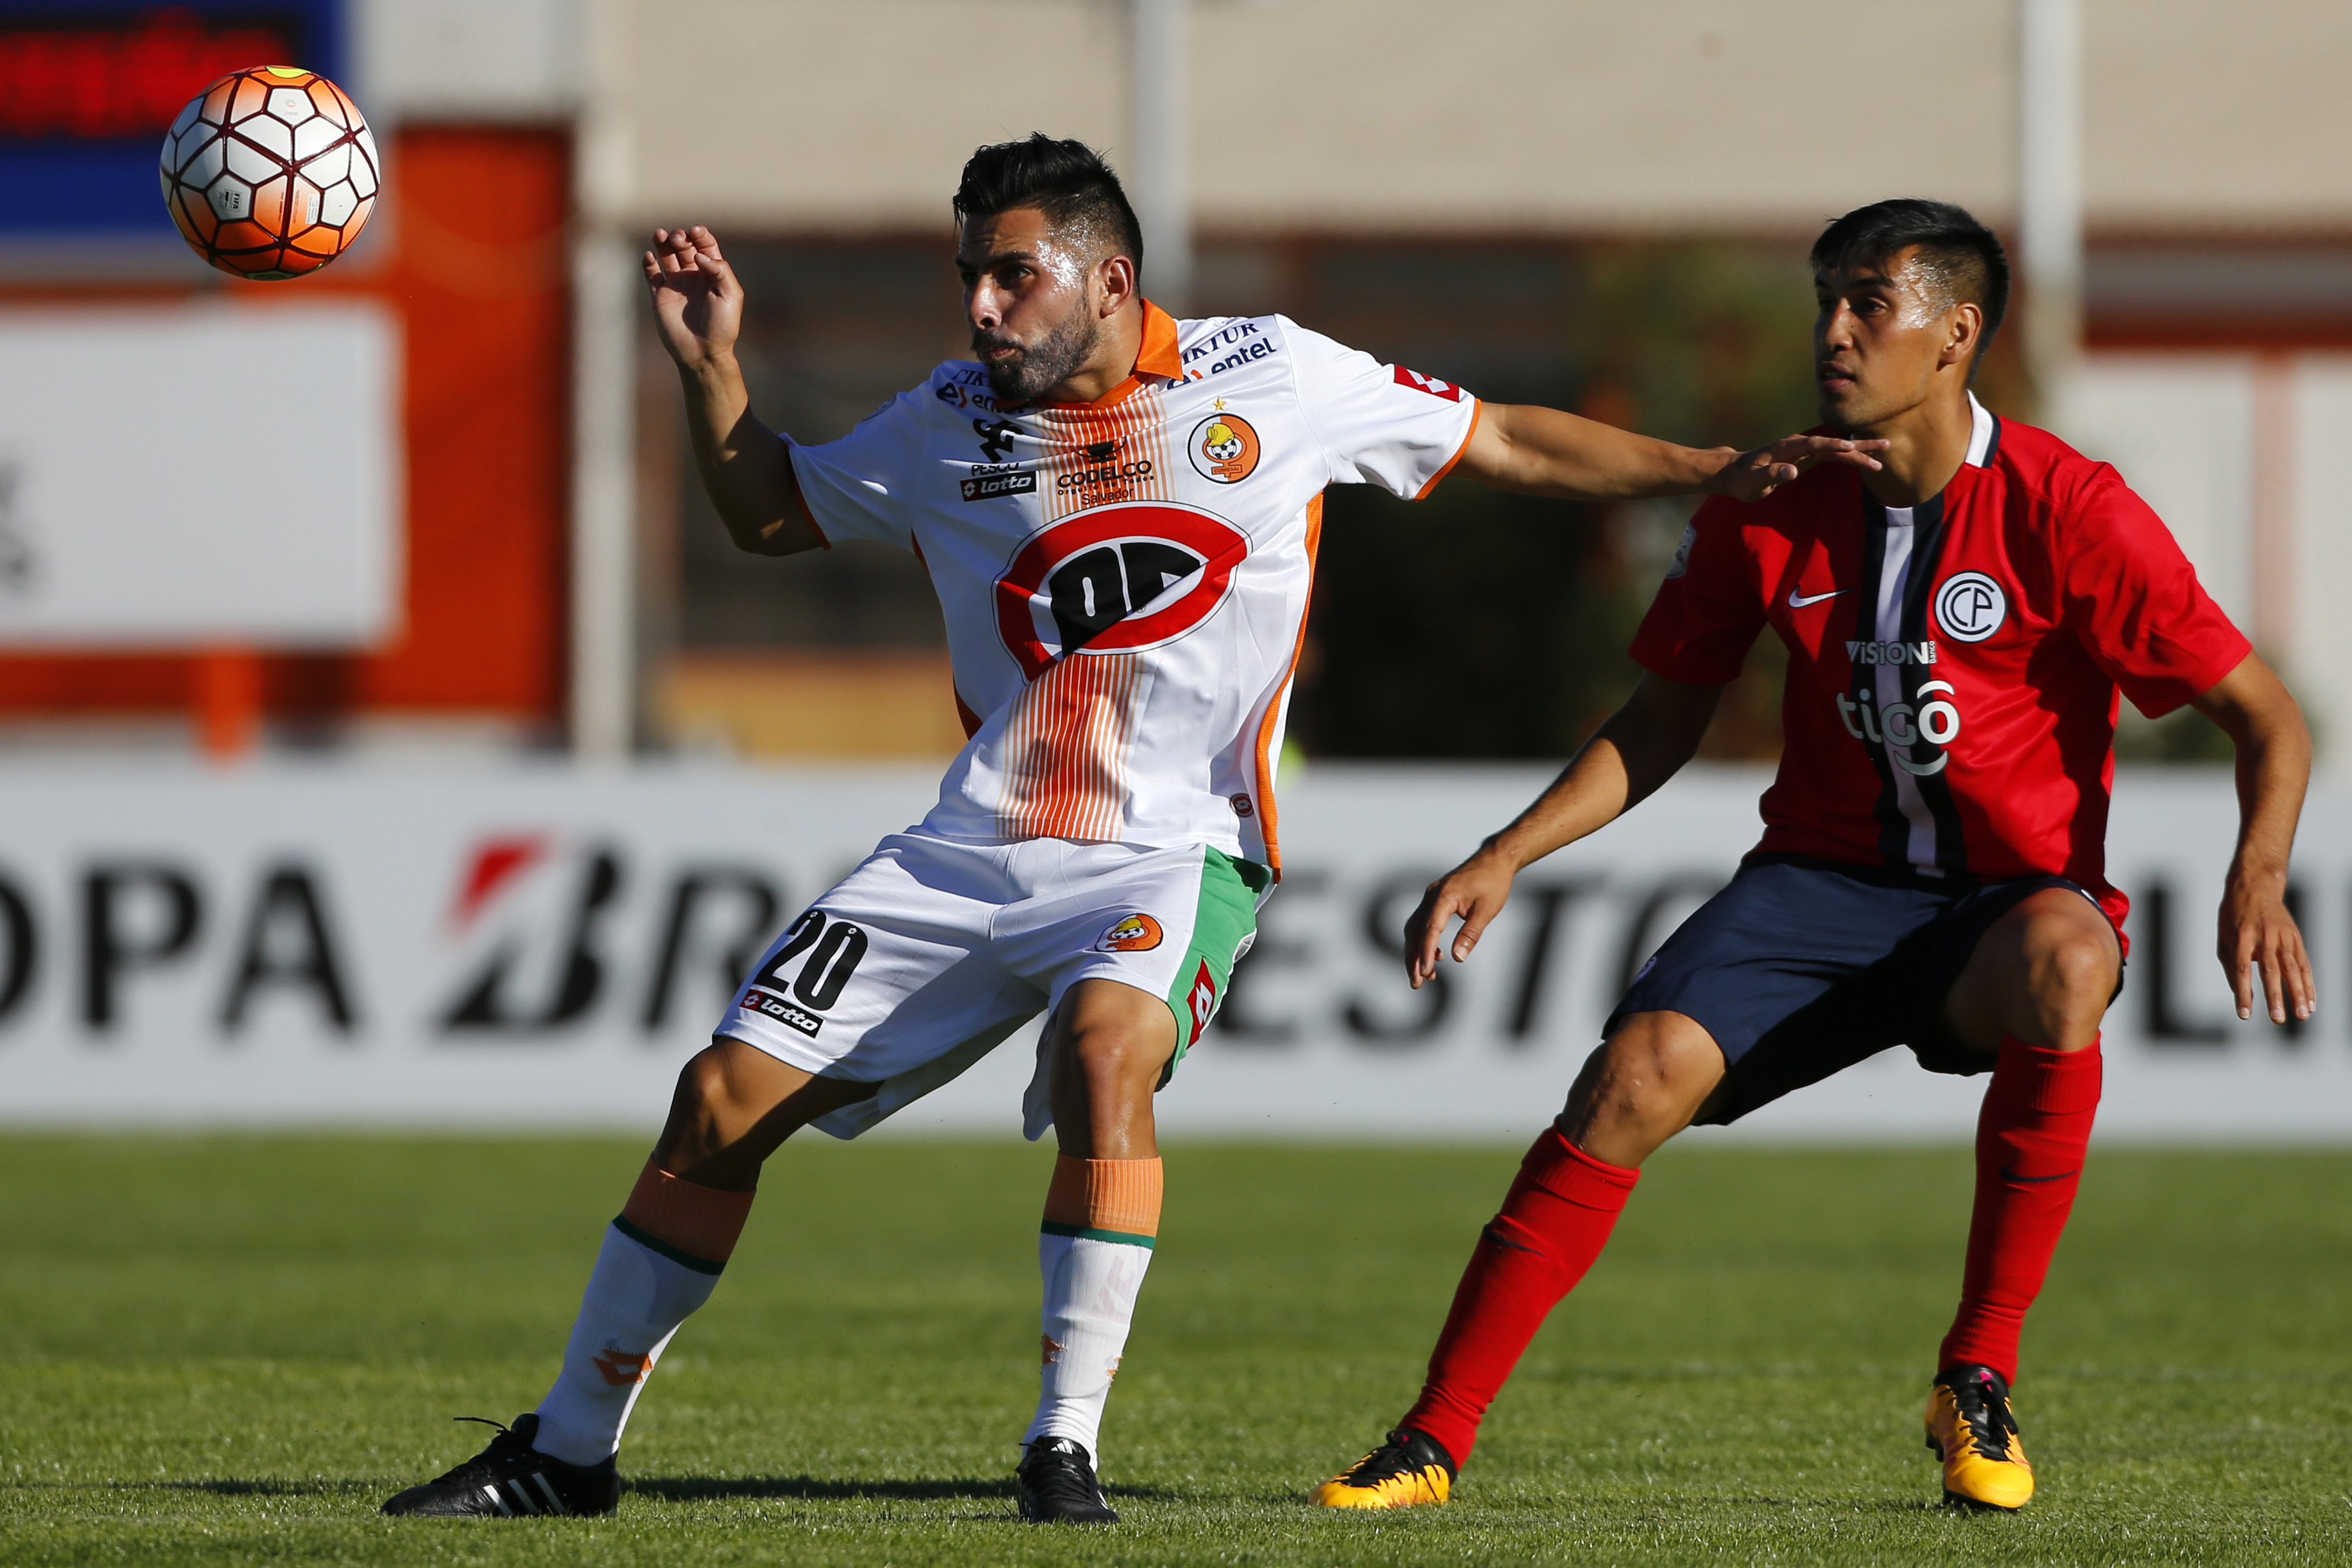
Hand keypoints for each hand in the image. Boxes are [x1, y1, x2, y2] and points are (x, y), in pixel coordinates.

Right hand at [644, 225, 742, 370]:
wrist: (703, 351)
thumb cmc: (722, 325)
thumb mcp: (731, 295)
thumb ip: (720, 270)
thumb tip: (698, 254)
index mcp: (712, 273)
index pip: (704, 245)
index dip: (700, 235)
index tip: (695, 231)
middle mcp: (693, 275)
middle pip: (684, 247)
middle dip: (680, 238)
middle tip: (678, 238)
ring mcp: (675, 284)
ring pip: (666, 255)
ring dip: (662, 243)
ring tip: (660, 234)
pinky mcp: (660, 295)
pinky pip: (651, 274)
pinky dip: (648, 263)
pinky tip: (649, 256)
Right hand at [1404, 846, 1518, 989]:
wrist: (1495, 859)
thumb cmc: (1493, 882)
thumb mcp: (1486, 910)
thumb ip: (1471, 934)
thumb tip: (1458, 959)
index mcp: (1444, 896)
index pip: (1430, 929)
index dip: (1425, 952)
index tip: (1425, 972)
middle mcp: (1432, 896)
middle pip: (1414, 931)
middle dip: (1413, 958)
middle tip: (1417, 984)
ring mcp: (1432, 896)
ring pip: (1416, 928)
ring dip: (1417, 951)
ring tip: (1427, 975)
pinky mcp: (1436, 899)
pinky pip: (1423, 922)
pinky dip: (1425, 941)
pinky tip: (1437, 956)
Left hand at [1707, 434, 1885, 502]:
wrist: (1735, 472)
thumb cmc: (1743, 479)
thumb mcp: (1754, 481)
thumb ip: (1772, 475)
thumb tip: (1791, 471)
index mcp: (1787, 447)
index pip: (1814, 445)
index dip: (1832, 446)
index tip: (1850, 448)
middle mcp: (1798, 445)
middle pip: (1832, 443)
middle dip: (1858, 445)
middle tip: (1884, 445)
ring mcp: (1803, 450)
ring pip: (1835, 448)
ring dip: (1859, 450)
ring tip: (1883, 450)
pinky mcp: (1805, 458)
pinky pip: (1830, 455)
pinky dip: (1847, 456)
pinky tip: (1863, 457)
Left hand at [2218, 868, 2314, 1022]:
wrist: (2255, 887)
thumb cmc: (2234, 917)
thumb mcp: (2224, 937)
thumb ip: (2230, 965)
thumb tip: (2240, 993)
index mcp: (2240, 937)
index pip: (2241, 970)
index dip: (2243, 994)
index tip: (2245, 1015)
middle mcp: (2263, 937)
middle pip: (2270, 971)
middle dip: (2275, 997)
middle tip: (2277, 1020)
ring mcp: (2282, 937)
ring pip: (2291, 969)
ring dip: (2298, 994)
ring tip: (2302, 1016)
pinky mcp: (2295, 938)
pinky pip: (2303, 964)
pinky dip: (2308, 983)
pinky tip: (2310, 1002)